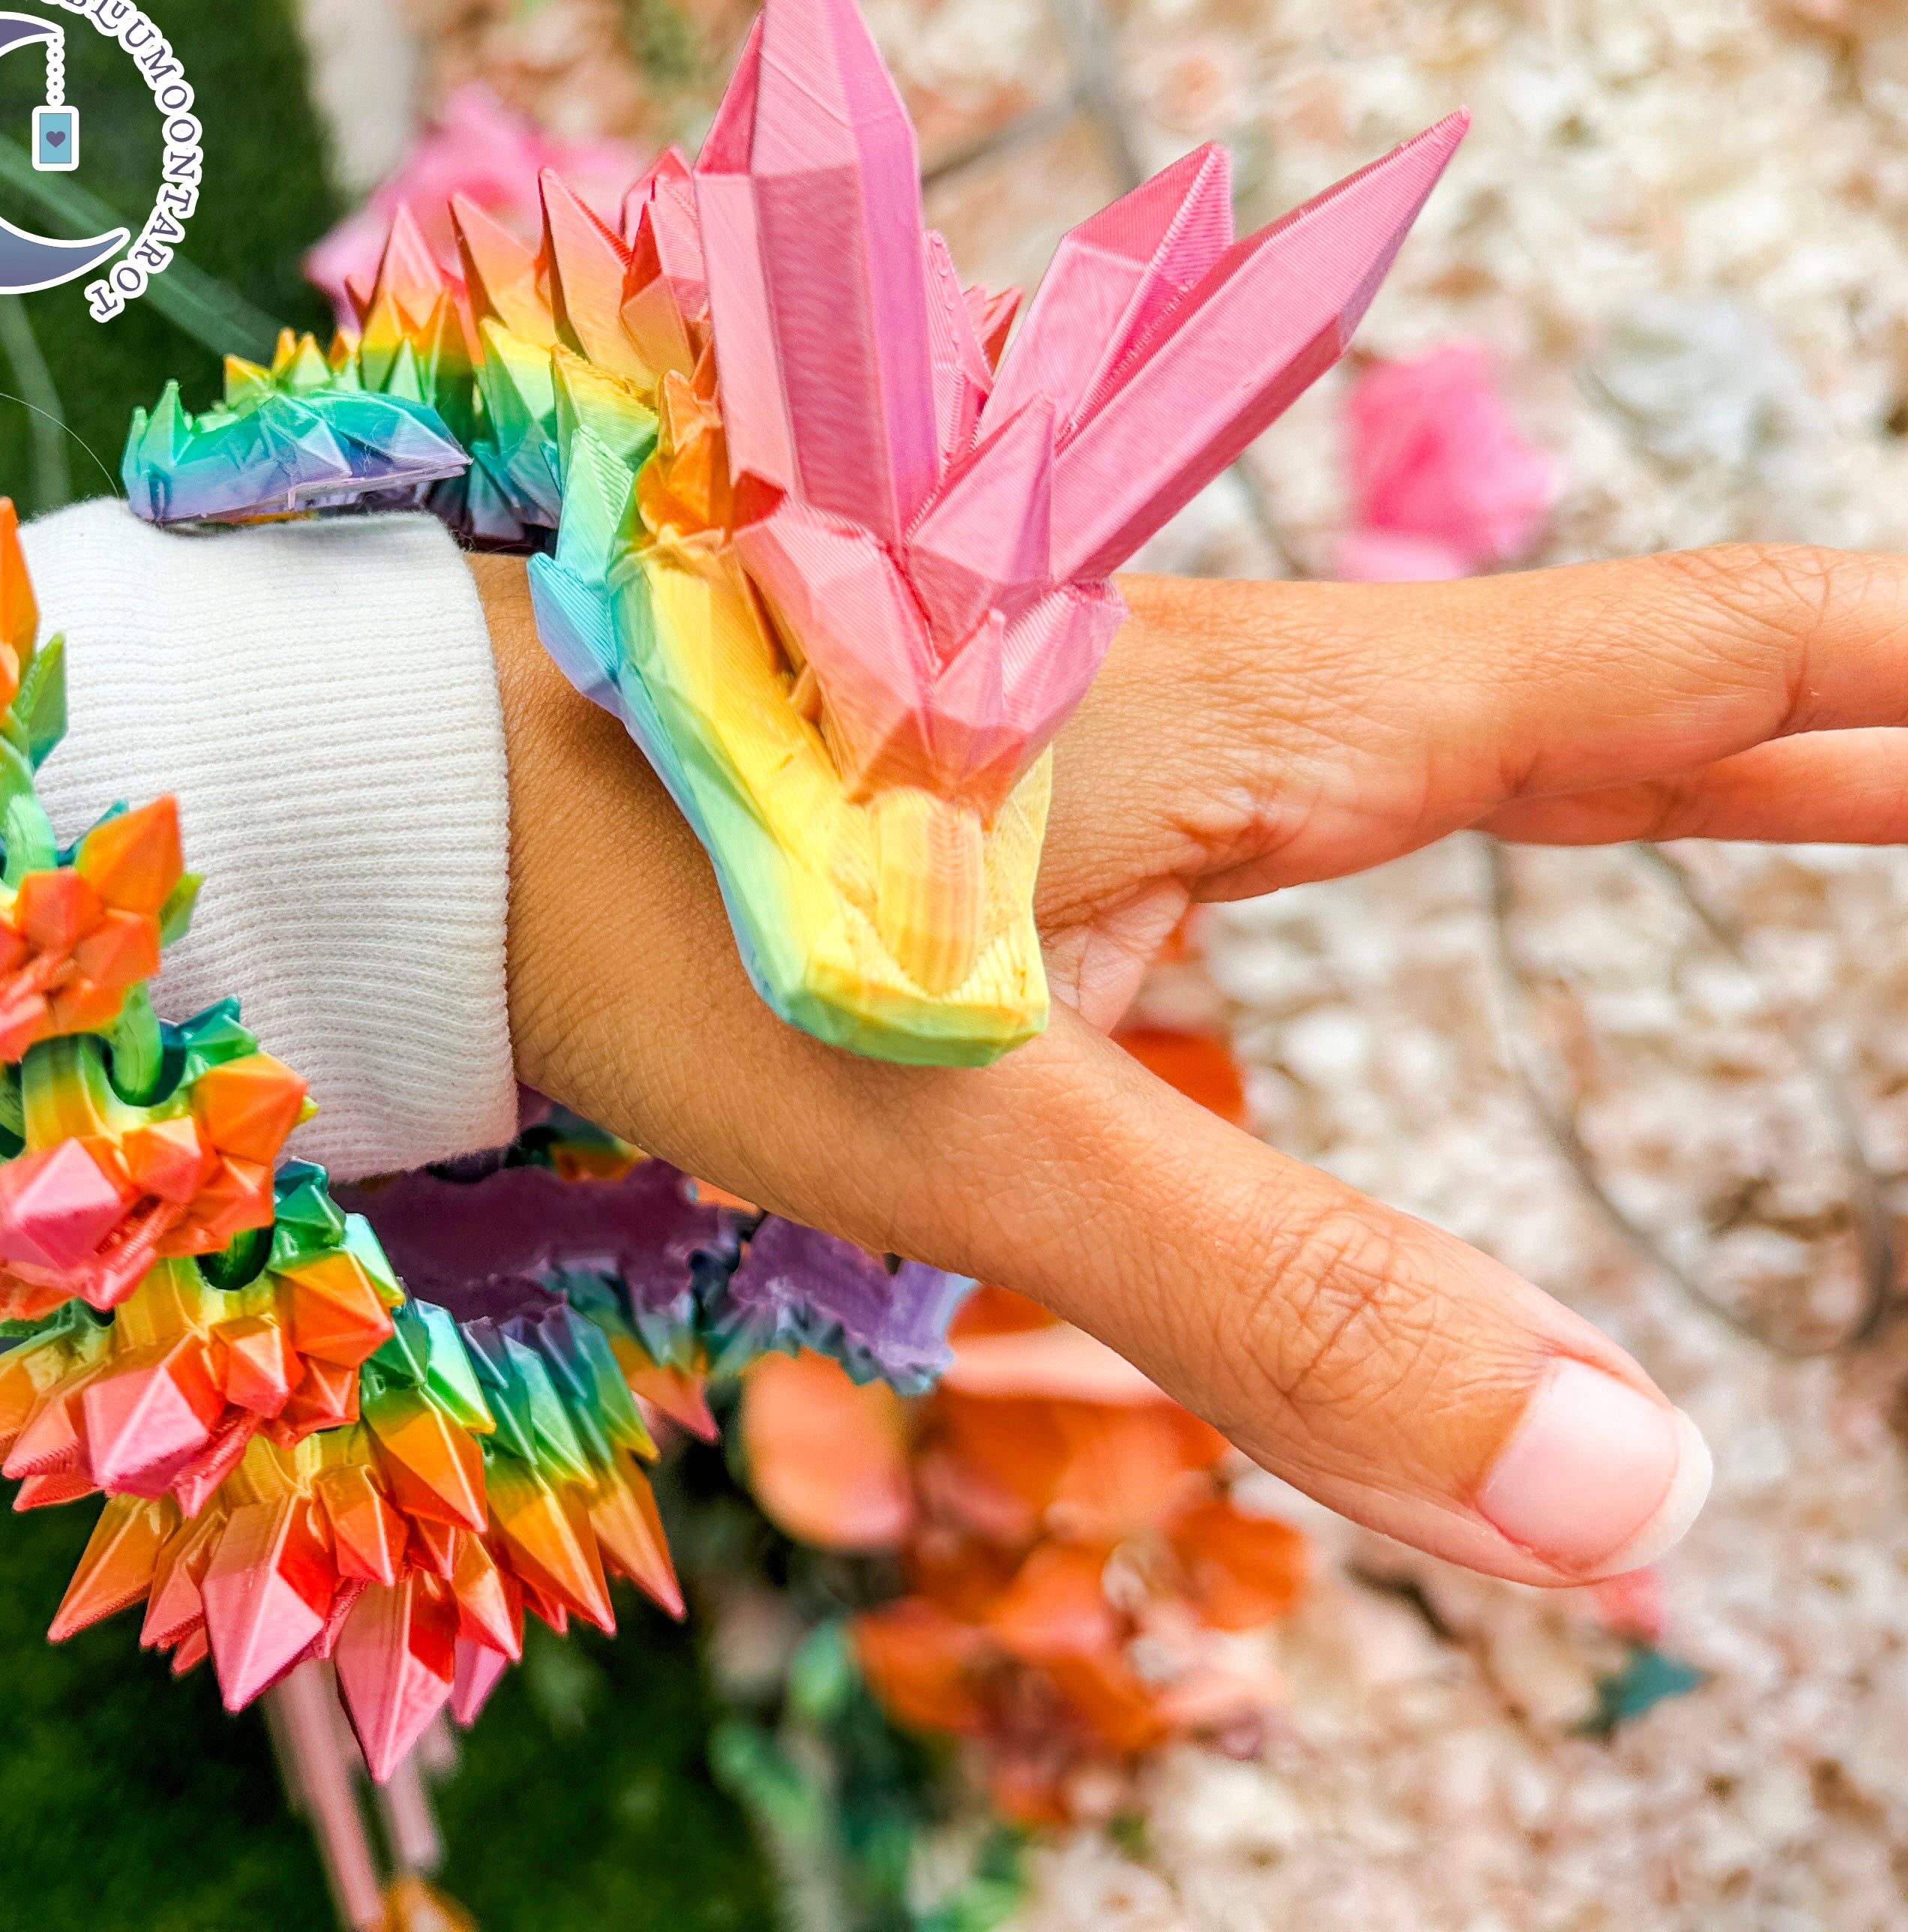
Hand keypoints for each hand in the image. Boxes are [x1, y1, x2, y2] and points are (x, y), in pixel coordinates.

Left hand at [475, 544, 1907, 1585]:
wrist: (409, 797)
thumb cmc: (663, 915)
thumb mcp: (983, 1129)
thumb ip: (1285, 1307)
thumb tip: (1630, 1501)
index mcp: (1245, 716)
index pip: (1651, 670)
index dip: (1866, 682)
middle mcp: (1191, 684)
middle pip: (1571, 686)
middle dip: (1798, 724)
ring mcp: (1086, 720)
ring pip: (1423, 724)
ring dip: (1626, 753)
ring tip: (1798, 789)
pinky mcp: (989, 778)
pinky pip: (1274, 779)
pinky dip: (1416, 804)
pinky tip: (1376, 856)